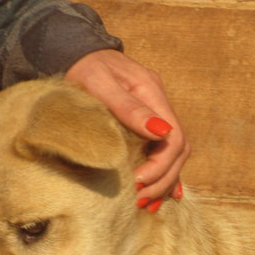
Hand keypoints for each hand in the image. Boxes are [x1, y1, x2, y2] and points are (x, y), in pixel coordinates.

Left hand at [65, 49, 188, 211]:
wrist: (76, 52)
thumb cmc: (83, 67)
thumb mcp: (100, 82)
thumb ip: (129, 108)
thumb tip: (160, 131)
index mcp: (153, 93)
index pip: (173, 138)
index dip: (159, 166)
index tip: (136, 181)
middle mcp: (160, 105)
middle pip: (178, 151)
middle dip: (161, 179)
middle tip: (138, 200)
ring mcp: (156, 115)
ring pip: (174, 157)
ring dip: (162, 182)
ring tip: (144, 203)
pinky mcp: (147, 125)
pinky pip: (163, 155)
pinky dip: (162, 177)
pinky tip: (158, 196)